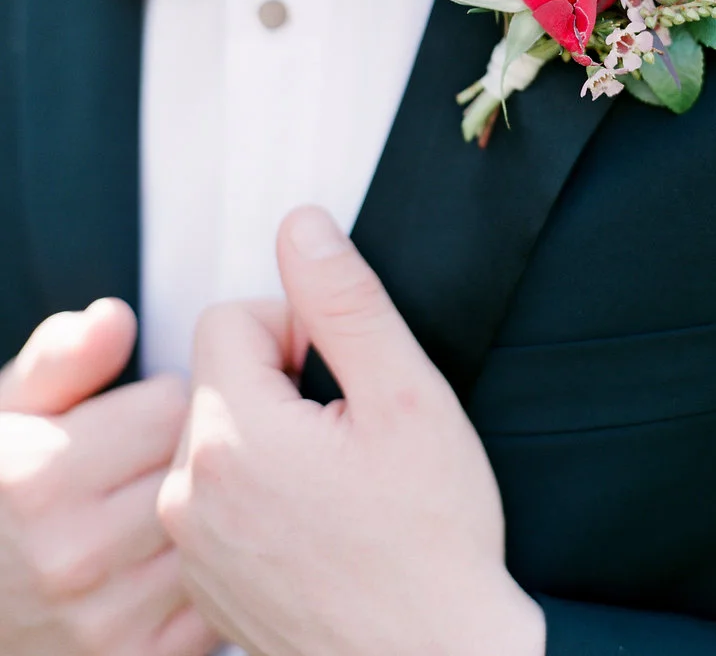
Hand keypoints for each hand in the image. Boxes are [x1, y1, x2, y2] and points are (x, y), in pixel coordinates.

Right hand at [0, 298, 221, 655]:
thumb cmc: (1, 492)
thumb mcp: (10, 411)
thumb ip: (62, 357)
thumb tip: (116, 318)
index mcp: (41, 478)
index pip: (173, 405)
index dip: (165, 402)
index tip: (142, 419)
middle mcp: (74, 554)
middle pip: (203, 465)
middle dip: (192, 454)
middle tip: (155, 466)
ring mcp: (108, 619)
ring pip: (220, 529)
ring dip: (213, 514)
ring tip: (165, 511)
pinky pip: (219, 601)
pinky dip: (211, 579)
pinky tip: (176, 563)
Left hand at [158, 206, 545, 655]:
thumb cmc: (432, 542)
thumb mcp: (406, 398)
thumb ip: (345, 301)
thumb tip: (302, 226)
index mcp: (233, 437)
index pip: (229, 317)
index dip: (297, 328)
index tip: (344, 375)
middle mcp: (191, 492)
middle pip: (219, 374)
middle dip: (283, 380)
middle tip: (351, 430)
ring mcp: (192, 544)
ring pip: (218, 432)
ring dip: (271, 434)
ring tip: (338, 479)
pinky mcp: (203, 580)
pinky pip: (214, 493)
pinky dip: (258, 489)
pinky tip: (316, 520)